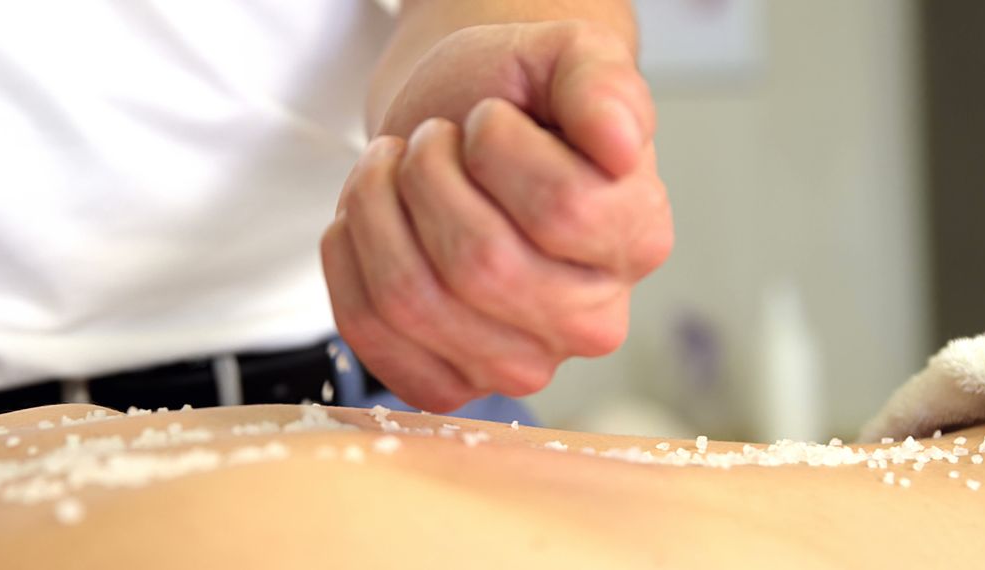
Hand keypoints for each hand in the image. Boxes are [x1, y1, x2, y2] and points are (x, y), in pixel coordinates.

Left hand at [321, 22, 672, 411]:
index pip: (561, 207)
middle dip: (426, 175)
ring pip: (413, 300)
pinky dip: (347, 265)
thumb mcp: (567, 59)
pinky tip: (367, 224)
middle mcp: (592, 320)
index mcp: (637, 239)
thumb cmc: (517, 102)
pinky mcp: (453, 383)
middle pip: (480, 263)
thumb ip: (604, 84)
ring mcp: (523, 364)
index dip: (497, 146)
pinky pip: (373, 336)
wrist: (462, 138)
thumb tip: (618, 142)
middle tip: (428, 142)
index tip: (487, 119)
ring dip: (374, 210)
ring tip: (391, 172)